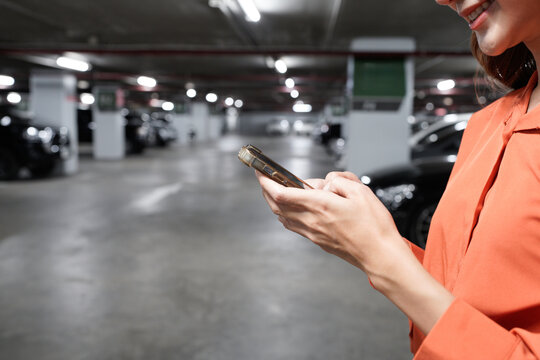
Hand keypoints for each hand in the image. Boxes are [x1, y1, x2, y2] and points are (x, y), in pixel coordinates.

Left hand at [256, 170, 454, 334]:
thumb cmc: (374, 226)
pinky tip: (293, 208)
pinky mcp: (317, 240)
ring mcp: (312, 233)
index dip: (266, 181)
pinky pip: (293, 225)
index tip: (260, 171)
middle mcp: (311, 220)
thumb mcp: (360, 191)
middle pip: (277, 204)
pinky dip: (286, 214)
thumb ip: (339, 181)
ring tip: (280, 190)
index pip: (282, 192)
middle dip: (266, 190)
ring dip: (275, 202)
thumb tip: (326, 183)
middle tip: (266, 178)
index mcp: (320, 205)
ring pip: (283, 216)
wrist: (380, 255)